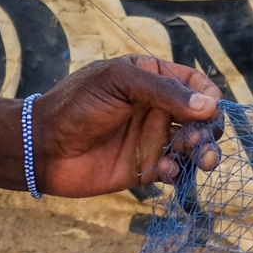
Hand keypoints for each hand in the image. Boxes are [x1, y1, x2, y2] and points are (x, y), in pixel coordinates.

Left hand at [33, 56, 223, 196]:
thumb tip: (209, 105)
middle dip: (209, 129)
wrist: (42, 147)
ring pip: (193, 146)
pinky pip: (174, 171)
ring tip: (202, 161)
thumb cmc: (76, 104)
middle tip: (199, 140)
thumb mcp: (119, 83)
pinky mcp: (144, 167)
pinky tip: (166, 172)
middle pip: (201, 117)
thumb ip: (164, 91)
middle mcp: (156, 108)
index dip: (209, 96)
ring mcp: (151, 138)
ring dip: (203, 153)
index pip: (195, 85)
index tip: (210, 110)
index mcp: (152, 79)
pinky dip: (179, 173)